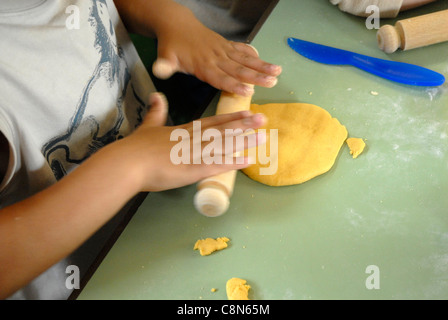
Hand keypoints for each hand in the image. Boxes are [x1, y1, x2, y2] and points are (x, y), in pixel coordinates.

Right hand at [121, 93, 265, 191]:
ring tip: (262, 137)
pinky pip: (217, 165)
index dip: (231, 118)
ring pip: (224, 145)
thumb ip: (156, 111)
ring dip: (244, 141)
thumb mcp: (148, 125)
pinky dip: (233, 163)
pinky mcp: (193, 170)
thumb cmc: (136, 147)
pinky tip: (247, 161)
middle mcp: (193, 139)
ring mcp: (194, 154)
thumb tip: (157, 95)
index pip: (213, 122)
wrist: (128, 163)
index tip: (246, 113)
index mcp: (184, 130)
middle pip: (223, 130)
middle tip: (263, 119)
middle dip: (244, 125)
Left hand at [152, 15, 281, 95]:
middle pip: (238, 69)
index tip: (248, 91)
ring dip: (261, 66)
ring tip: (277, 71)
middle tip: (272, 82)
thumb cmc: (171, 46)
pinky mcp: (225, 45)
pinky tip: (264, 60)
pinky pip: (241, 49)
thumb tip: (159, 70)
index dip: (234, 85)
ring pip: (244, 59)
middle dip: (256, 76)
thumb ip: (165, 65)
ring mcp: (222, 50)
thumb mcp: (165, 56)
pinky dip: (253, 54)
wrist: (177, 24)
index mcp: (202, 65)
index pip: (220, 77)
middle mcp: (216, 57)